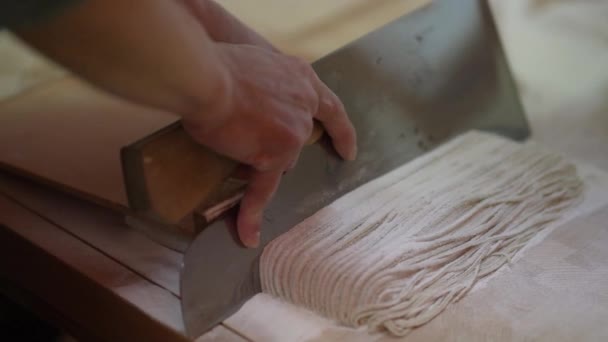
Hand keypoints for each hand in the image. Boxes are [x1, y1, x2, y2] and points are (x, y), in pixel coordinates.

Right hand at [183, 43, 356, 246]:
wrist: (208, 77)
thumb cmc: (220, 66)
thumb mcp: (258, 66)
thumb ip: (267, 88)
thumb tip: (253, 110)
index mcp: (302, 79)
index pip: (331, 108)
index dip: (341, 132)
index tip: (347, 151)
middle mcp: (304, 106)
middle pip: (298, 140)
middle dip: (278, 144)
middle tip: (250, 134)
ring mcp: (293, 134)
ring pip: (280, 161)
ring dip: (261, 160)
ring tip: (230, 141)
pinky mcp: (274, 156)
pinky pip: (263, 189)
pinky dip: (252, 212)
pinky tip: (249, 235)